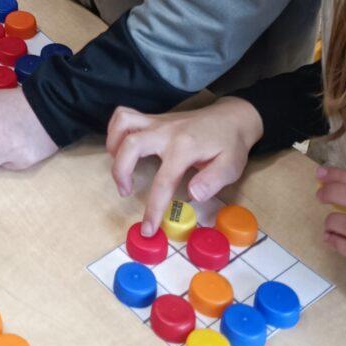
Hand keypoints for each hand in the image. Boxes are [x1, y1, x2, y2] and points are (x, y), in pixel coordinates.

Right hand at [106, 98, 263, 234]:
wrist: (233, 117)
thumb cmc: (231, 145)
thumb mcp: (231, 166)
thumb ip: (213, 181)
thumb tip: (192, 195)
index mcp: (185, 147)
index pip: (163, 181)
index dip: (153, 208)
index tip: (148, 228)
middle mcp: (167, 131)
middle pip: (131, 145)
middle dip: (120, 172)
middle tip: (125, 191)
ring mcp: (158, 122)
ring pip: (123, 123)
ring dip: (113, 145)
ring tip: (118, 166)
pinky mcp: (154, 119)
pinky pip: (125, 116)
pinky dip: (115, 130)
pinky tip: (120, 147)